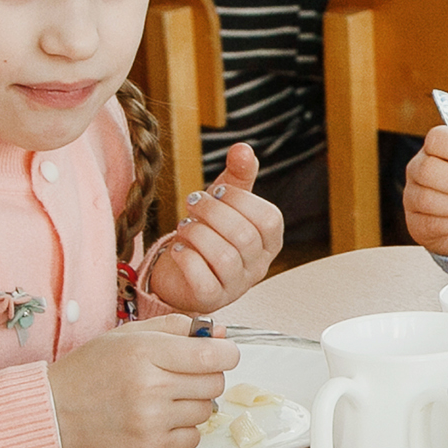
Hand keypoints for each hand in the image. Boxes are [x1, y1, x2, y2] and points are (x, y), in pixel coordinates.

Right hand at [49, 317, 236, 447]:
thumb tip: (221, 332)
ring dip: (193, 403)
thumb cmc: (90, 370)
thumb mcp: (128, 335)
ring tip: (163, 397)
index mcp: (145, 351)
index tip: (219, 352)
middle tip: (181, 375)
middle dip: (206, 376)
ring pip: (206, 410)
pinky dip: (183, 429)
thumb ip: (176, 327)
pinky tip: (159, 419)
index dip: (226, 352)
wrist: (54, 412)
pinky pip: (193, 438)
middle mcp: (150, 386)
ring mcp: (150, 421)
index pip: (213, 355)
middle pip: (215, 383)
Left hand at [149, 143, 284, 313]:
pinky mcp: (211, 298)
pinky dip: (187, 258)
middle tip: (193, 203)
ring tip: (183, 224)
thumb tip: (243, 149)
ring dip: (198, 233)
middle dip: (213, 213)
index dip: (240, 199)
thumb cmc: (209, 234)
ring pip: (224, 257)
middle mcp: (258, 266)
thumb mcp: (225, 203)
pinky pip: (203, 279)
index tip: (215, 190)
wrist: (180, 272)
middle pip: (244, 236)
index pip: (270, 219)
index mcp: (270, 241)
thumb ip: (237, 177)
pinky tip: (178, 247)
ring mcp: (236, 285)